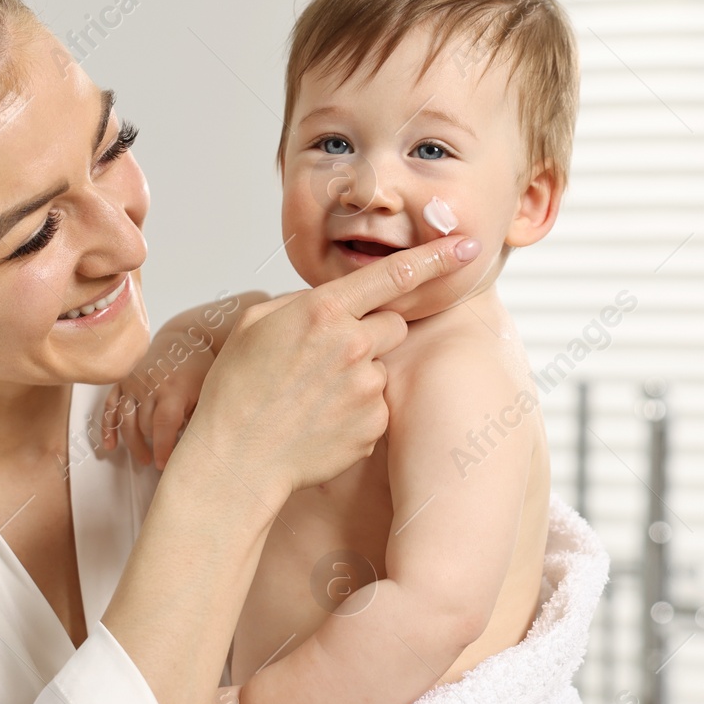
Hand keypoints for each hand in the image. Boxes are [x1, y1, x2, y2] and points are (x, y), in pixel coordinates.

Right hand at [103, 323, 216, 469]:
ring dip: (133, 443)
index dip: (163, 448)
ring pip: (126, 421)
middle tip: (162, 460)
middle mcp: (149, 385)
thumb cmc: (198, 368)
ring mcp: (132, 383)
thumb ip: (195, 417)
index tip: (164, 465)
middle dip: (153, 445)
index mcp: (172, 388)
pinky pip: (110, 407)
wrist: (183, 339)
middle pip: (144, 425)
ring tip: (144, 459)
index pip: (164, 424)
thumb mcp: (205, 392)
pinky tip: (110, 446)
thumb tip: (189, 447)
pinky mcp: (122, 382)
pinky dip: (108, 427)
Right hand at [187, 235, 479, 504]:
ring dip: (358, 377)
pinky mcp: (373, 424)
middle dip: (369, 335)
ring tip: (314, 397)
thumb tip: (335, 303)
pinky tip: (320, 421)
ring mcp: (366, 388)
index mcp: (323, 311)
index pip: (393, 275)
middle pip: (393, 325)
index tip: (467, 246)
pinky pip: (377, 406)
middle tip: (326, 359)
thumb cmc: (237, 390)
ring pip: (381, 368)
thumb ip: (302, 302)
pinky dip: (356, 412)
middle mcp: (353, 345)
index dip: (436, 257)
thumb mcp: (254, 324)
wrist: (237, 457)